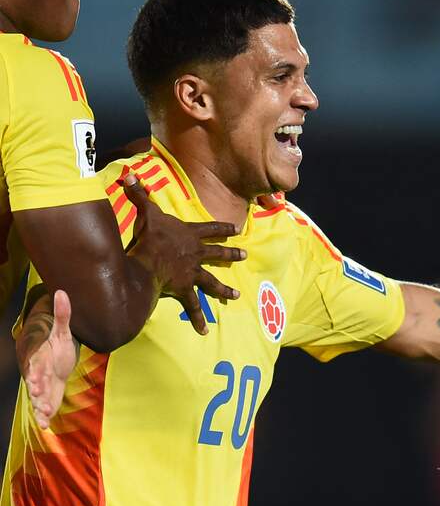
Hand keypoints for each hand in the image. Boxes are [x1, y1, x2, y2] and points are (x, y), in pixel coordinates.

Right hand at [24, 290, 77, 429]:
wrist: (58, 365)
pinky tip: (45, 426)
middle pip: (35, 382)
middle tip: (40, 394)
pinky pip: (43, 410)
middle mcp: (37, 375)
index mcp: (39, 358)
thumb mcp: (63, 332)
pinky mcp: (46, 400)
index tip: (37, 375)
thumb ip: (63, 315)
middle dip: (37, 388)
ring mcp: (41, 389)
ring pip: (38, 398)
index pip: (36, 364)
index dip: (36, 370)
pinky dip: (43, 417)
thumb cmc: (59, 349)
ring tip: (44, 413)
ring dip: (40, 405)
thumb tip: (62, 291)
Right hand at [123, 173, 246, 334]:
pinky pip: (192, 306)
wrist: (148, 260)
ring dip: (224, 289)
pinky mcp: (184, 289)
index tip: (237, 229)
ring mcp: (192, 273)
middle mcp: (195, 254)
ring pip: (211, 282)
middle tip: (245, 256)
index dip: (223, 228)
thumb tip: (128, 174)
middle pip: (217, 254)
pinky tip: (205, 331)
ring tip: (236, 296)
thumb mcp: (146, 212)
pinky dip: (198, 319)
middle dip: (231, 254)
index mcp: (190, 235)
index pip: (211, 229)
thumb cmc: (148, 237)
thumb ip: (139, 194)